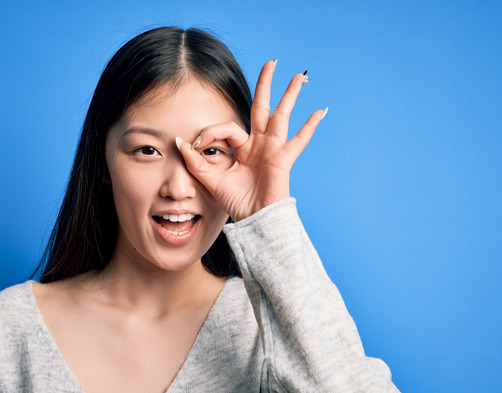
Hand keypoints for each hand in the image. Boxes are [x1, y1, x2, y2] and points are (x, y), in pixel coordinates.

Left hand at [177, 60, 325, 221]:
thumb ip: (195, 161)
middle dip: (265, 85)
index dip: (210, 133)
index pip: (227, 129)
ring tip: (299, 76)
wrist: (254, 221)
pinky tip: (321, 110)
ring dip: (290, 95)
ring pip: (281, 116)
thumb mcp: (210, 180)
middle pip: (262, 108)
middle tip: (270, 62)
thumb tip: (180, 141)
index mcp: (243, 149)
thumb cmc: (236, 203)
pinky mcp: (282, 159)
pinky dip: (310, 126)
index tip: (196, 145)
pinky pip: (299, 140)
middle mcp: (259, 145)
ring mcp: (273, 150)